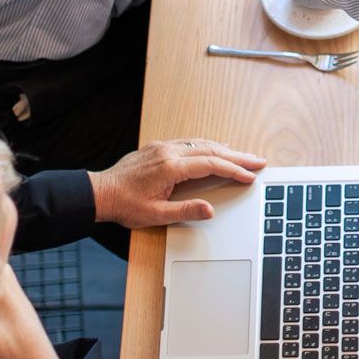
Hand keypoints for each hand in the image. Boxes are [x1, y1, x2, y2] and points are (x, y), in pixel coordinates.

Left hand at [90, 139, 267, 228]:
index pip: (211, 164)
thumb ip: (185, 211)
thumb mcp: (156, 215)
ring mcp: (163, 147)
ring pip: (201, 143)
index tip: (250, 175)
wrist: (100, 192)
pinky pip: (189, 142)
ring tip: (243, 156)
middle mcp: (169, 152)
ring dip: (225, 149)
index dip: (234, 170)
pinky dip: (208, 146)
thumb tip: (210, 210)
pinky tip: (215, 148)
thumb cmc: (124, 205)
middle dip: (238, 156)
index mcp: (170, 167)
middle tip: (258, 161)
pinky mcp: (158, 148)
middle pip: (212, 150)